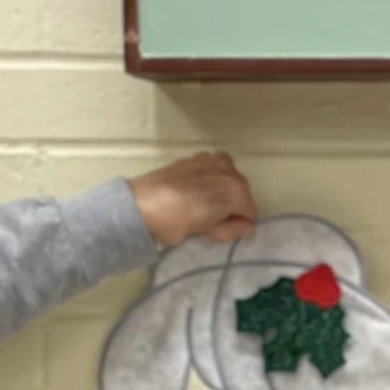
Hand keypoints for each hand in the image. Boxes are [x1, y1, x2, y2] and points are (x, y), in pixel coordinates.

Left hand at [130, 151, 255, 246]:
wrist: (139, 203)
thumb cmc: (175, 222)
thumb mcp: (206, 232)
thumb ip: (231, 229)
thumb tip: (246, 227)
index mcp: (236, 190)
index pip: (250, 213)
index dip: (239, 224)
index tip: (223, 230)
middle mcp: (229, 169)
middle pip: (241, 193)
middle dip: (231, 206)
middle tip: (209, 220)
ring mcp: (211, 158)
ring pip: (227, 180)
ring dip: (219, 192)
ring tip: (198, 205)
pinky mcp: (195, 156)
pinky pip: (211, 172)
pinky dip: (208, 181)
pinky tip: (190, 192)